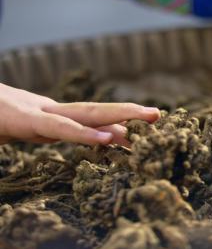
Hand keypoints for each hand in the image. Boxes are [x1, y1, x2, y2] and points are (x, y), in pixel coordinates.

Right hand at [0, 83, 159, 145]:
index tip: (145, 130)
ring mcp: (36, 113)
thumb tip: (78, 138)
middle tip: (160, 116)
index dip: (116, 122)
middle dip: (128, 114)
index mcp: (44, 114)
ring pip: (85, 113)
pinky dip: (83, 132)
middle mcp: (46, 110)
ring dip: (120, 114)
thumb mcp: (13, 129)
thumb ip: (45, 132)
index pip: (87, 118)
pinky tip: (108, 137)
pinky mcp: (23, 120)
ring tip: (150, 116)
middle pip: (95, 111)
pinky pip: (58, 128)